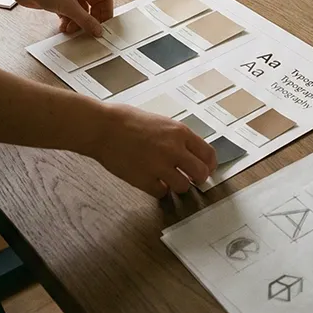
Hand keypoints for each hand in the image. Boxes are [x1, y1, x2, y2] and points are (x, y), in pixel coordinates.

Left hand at [16, 0, 113, 36]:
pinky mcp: (60, 1)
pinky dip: (68, 21)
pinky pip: (70, 14)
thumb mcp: (69, 7)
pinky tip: (63, 27)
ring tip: (71, 29)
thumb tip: (98, 30)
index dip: (106, 11)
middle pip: (94, 7)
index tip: (103, 24)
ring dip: (77, 23)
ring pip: (81, 12)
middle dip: (90, 20)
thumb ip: (86, 20)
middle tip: (88, 30)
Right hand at [92, 105, 217, 197]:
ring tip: (169, 180)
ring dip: (178, 186)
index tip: (207, 169)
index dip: (210, 165)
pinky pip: (161, 192)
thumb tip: (190, 152)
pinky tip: (152, 181)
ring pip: (183, 187)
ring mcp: (159, 166)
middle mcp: (174, 150)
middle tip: (192, 180)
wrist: (103, 127)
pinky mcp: (144, 180)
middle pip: (201, 174)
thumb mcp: (160, 122)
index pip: (208, 154)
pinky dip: (159, 189)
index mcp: (180, 132)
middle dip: (199, 179)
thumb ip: (176, 137)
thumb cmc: (127, 120)